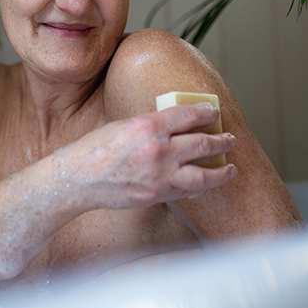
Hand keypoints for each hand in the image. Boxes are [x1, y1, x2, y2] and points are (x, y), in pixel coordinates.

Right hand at [60, 103, 237, 209]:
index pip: (189, 115)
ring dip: (222, 171)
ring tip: (230, 167)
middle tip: (230, 140)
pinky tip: (204, 184)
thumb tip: (174, 125)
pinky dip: (199, 187)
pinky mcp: (157, 195)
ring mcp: (159, 175)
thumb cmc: (94, 150)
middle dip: (222, 141)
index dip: (207, 113)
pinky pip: (187, 191)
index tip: (214, 113)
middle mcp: (158, 150)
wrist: (77, 180)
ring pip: (204, 174)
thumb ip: (151, 125)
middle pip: (203, 144)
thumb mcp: (123, 125)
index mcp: (149, 126)